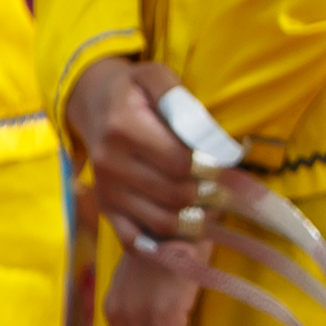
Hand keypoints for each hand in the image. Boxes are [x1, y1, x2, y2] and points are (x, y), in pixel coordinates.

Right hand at [69, 53, 214, 246]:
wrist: (92, 102)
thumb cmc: (135, 90)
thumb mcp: (157, 78)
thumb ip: (184, 104)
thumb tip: (214, 143)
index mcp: (123, 128)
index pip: (178, 161)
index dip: (212, 170)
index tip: (232, 170)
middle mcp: (109, 163)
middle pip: (173, 193)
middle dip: (210, 196)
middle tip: (231, 192)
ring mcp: (106, 190)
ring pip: (160, 220)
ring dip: (196, 221)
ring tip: (215, 209)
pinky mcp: (105, 207)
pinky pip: (133, 239)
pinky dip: (162, 247)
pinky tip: (187, 242)